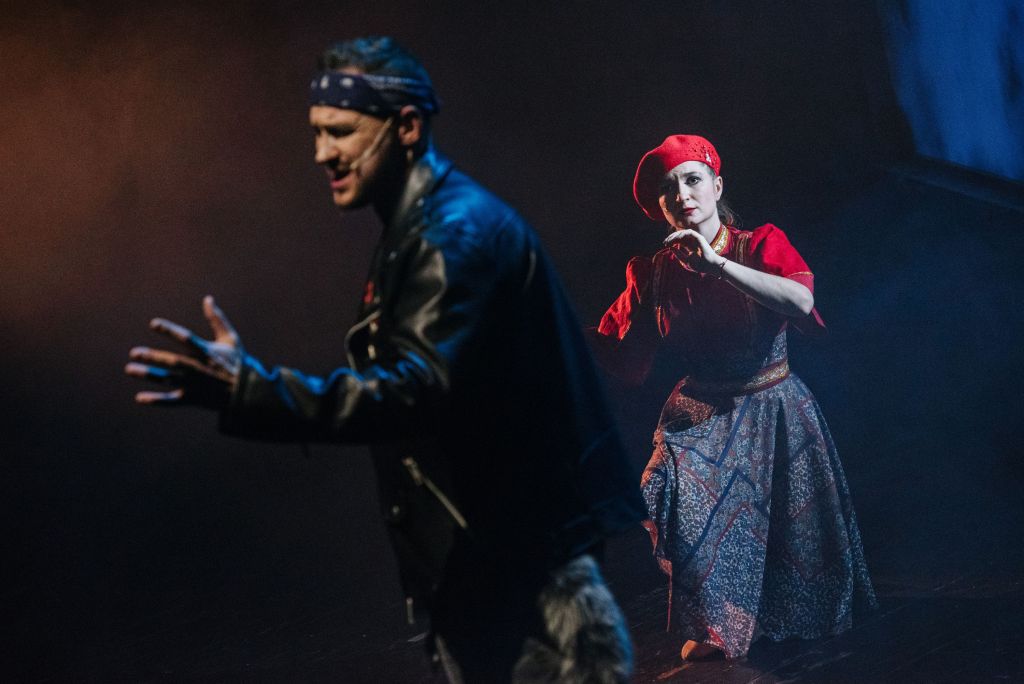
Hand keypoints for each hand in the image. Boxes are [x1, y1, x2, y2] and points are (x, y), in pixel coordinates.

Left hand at [125, 295, 242, 407]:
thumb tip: (208, 299)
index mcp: (207, 352)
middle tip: (134, 352)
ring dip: (149, 374)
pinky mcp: (192, 398)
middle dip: (153, 357)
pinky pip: (172, 401)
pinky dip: (157, 400)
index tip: (153, 324)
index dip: (170, 331)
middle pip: (172, 361)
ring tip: (130, 369)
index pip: (186, 339)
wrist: (247, 392)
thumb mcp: (231, 339)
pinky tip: (139, 397)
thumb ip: (217, 320)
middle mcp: (198, 368)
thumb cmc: (237, 362)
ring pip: (168, 379)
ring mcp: (194, 385)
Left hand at [663, 229, 724, 274]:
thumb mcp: (685, 260)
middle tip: (665, 242)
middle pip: (679, 236)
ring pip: (683, 233)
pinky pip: (689, 232)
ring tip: (669, 240)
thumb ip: (678, 254)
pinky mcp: (699, 237)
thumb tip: (670, 248)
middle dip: (671, 237)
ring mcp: (696, 239)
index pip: (678, 241)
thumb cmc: (699, 265)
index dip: (671, 241)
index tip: (665, 245)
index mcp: (689, 246)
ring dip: (675, 235)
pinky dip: (682, 234)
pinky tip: (677, 238)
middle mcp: (692, 241)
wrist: (709, 266)